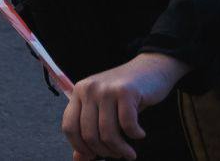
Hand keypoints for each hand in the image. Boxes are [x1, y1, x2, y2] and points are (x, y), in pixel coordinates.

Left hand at [61, 53, 189, 160]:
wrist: (151, 67)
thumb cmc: (126, 93)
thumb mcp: (103, 109)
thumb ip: (89, 131)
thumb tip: (78, 159)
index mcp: (78, 92)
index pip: (69, 127)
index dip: (79, 147)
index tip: (93, 156)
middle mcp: (89, 89)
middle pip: (88, 133)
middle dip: (104, 151)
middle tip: (117, 155)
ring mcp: (106, 89)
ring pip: (107, 132)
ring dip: (120, 149)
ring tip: (129, 152)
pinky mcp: (126, 91)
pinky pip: (127, 124)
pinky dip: (135, 135)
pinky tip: (140, 134)